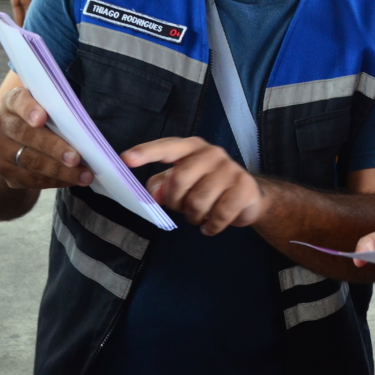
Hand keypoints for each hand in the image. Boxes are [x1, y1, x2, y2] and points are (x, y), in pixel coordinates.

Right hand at [0, 87, 93, 189]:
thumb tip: (86, 122)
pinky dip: (54, 181)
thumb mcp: (48, 106)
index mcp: (12, 101)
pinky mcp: (4, 170)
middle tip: (75, 158)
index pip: (18, 100)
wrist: (17, 141)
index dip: (29, 109)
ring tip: (83, 175)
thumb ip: (60, 107)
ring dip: (59, 170)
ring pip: (30, 161)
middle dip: (54, 148)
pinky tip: (72, 180)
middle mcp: (1, 123)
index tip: (42, 118)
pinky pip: (30, 179)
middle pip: (26, 135)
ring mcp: (0, 149)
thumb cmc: (44, 118)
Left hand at [122, 137, 267, 234]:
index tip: (126, 158)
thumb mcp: (183, 182)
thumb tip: (154, 195)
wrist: (249, 195)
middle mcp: (212, 153)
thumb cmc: (208, 186)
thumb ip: (162, 185)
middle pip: (179, 180)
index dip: (146, 153)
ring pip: (197, 202)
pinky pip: (218, 215)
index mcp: (192, 147)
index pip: (167, 147)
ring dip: (194, 217)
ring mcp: (230, 169)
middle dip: (175, 202)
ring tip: (200, 215)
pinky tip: (211, 224)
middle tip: (183, 208)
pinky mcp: (244, 187)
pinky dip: (210, 227)